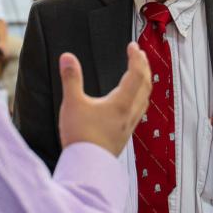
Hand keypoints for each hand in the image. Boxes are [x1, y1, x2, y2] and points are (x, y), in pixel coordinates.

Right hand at [57, 42, 150, 156]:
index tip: (133, 46)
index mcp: (121, 102)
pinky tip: (131, 102)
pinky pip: (139, 111)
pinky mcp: (124, 134)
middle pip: (145, 85)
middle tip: (140, 54)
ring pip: (144, 99)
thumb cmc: (81, 136)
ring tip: (141, 74)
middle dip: (144, 67)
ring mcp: (129, 125)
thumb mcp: (73, 103)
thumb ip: (71, 78)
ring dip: (145, 83)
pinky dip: (140, 98)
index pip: (136, 74)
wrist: (86, 166)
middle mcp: (130, 113)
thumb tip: (67, 57)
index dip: (136, 58)